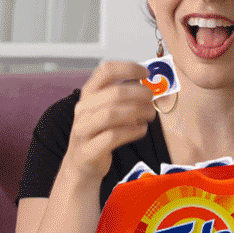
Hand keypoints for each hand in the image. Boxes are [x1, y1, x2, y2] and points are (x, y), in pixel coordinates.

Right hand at [65, 61, 155, 180]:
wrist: (81, 165)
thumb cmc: (99, 133)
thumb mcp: (106, 109)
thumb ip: (122, 95)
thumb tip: (145, 82)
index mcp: (89, 94)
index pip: (106, 71)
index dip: (128, 68)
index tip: (146, 73)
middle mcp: (83, 109)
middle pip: (114, 93)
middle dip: (139, 93)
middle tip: (152, 98)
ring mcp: (83, 130)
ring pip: (111, 114)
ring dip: (137, 112)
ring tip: (150, 114)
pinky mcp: (88, 150)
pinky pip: (113, 136)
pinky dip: (132, 131)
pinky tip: (141, 129)